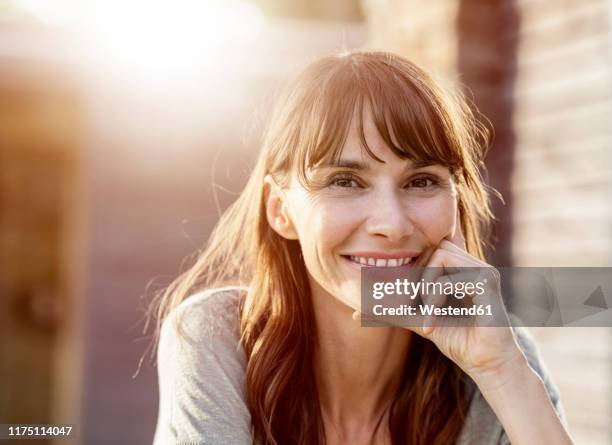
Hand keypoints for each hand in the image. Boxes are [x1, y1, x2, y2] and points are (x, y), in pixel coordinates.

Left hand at [354, 214, 526, 387]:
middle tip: (412, 304)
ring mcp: (483, 270)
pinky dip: (434, 301)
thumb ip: (392, 311)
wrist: (485, 364)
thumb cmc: (455, 339)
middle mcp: (472, 263)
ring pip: (440, 257)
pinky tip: (430, 325)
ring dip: (425, 288)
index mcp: (458, 267)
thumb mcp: (416, 320)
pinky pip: (451, 279)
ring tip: (423, 317)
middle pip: (432, 246)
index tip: (405, 298)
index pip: (427, 248)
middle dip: (416, 275)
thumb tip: (357, 312)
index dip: (411, 267)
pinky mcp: (489, 281)